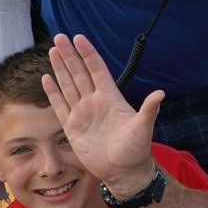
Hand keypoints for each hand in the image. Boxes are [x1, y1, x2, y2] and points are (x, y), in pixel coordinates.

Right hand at [43, 34, 163, 196]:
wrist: (123, 171)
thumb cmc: (136, 149)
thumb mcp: (143, 127)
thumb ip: (149, 110)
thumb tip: (161, 93)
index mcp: (111, 97)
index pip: (97, 69)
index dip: (88, 53)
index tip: (79, 37)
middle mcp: (95, 101)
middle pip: (79, 72)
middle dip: (70, 55)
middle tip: (59, 36)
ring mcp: (83, 113)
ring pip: (68, 85)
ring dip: (60, 68)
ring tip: (52, 51)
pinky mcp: (72, 127)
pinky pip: (60, 105)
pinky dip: (53, 92)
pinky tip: (47, 78)